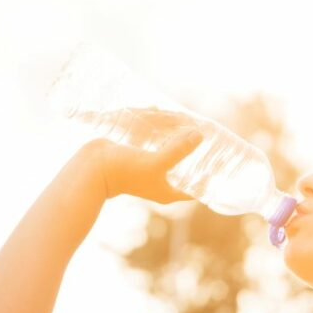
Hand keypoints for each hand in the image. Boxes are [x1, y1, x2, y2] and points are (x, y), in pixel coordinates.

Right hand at [79, 108, 204, 202]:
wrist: (92, 168)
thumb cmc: (126, 171)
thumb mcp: (157, 162)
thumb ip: (179, 150)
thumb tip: (199, 136)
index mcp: (168, 192)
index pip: (195, 190)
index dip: (208, 180)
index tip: (221, 165)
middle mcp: (160, 181)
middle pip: (184, 169)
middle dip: (195, 154)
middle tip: (207, 138)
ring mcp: (148, 169)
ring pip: (170, 154)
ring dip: (178, 141)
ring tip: (190, 126)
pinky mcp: (138, 156)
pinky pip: (155, 144)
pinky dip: (162, 134)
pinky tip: (168, 120)